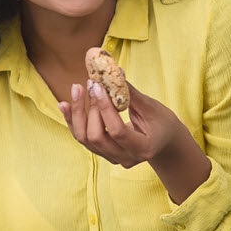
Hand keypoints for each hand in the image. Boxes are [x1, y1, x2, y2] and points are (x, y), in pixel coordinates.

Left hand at [60, 79, 187, 168]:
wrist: (166, 143)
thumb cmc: (163, 123)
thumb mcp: (152, 108)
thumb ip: (131, 94)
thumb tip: (114, 72)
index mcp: (143, 149)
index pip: (117, 131)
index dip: (104, 108)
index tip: (97, 86)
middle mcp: (126, 158)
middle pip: (97, 137)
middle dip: (90, 109)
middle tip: (90, 84)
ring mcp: (113, 158)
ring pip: (85, 139)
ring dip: (78, 113)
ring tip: (76, 89)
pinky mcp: (104, 153)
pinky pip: (83, 139)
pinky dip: (73, 121)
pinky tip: (64, 104)